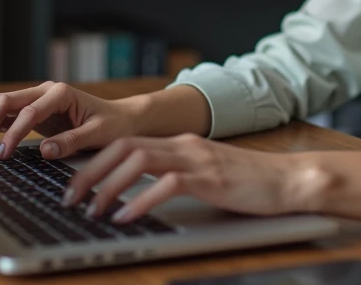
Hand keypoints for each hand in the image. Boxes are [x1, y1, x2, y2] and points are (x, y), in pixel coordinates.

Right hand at [0, 81, 136, 160]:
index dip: (12, 133)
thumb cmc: (114, 125)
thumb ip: (72, 141)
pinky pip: (3, 113)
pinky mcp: (31, 111)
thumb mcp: (99, 134)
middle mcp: (44, 92)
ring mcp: (35, 99)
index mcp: (61, 93)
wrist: (122, 119)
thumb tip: (45, 150)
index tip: (2, 154)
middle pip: (4, 100)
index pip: (28, 111)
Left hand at [61, 134, 317, 223]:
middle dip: (91, 171)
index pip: (125, 142)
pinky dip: (141, 200)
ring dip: (108, 184)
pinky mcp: (210, 177)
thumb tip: (137, 194)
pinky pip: (167, 184)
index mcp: (179, 143)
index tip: (74, 184)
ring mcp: (197, 159)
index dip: (94, 161)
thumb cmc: (250, 184)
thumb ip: (175, 177)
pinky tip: (127, 217)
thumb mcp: (205, 175)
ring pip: (138, 159)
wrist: (290, 180)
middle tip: (70, 197)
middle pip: (122, 146)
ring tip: (93, 208)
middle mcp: (183, 145)